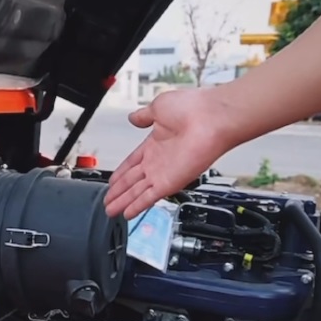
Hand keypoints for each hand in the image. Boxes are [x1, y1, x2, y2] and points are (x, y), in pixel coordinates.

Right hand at [103, 89, 233, 219]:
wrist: (212, 117)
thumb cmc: (193, 108)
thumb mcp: (159, 107)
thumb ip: (143, 116)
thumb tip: (133, 117)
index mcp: (155, 143)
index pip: (132, 162)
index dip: (120, 173)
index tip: (112, 181)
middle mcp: (159, 160)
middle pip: (132, 180)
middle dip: (118, 192)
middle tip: (108, 202)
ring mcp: (164, 172)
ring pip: (137, 192)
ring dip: (123, 202)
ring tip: (111, 211)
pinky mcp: (170, 182)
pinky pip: (149, 197)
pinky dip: (137, 206)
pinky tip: (127, 214)